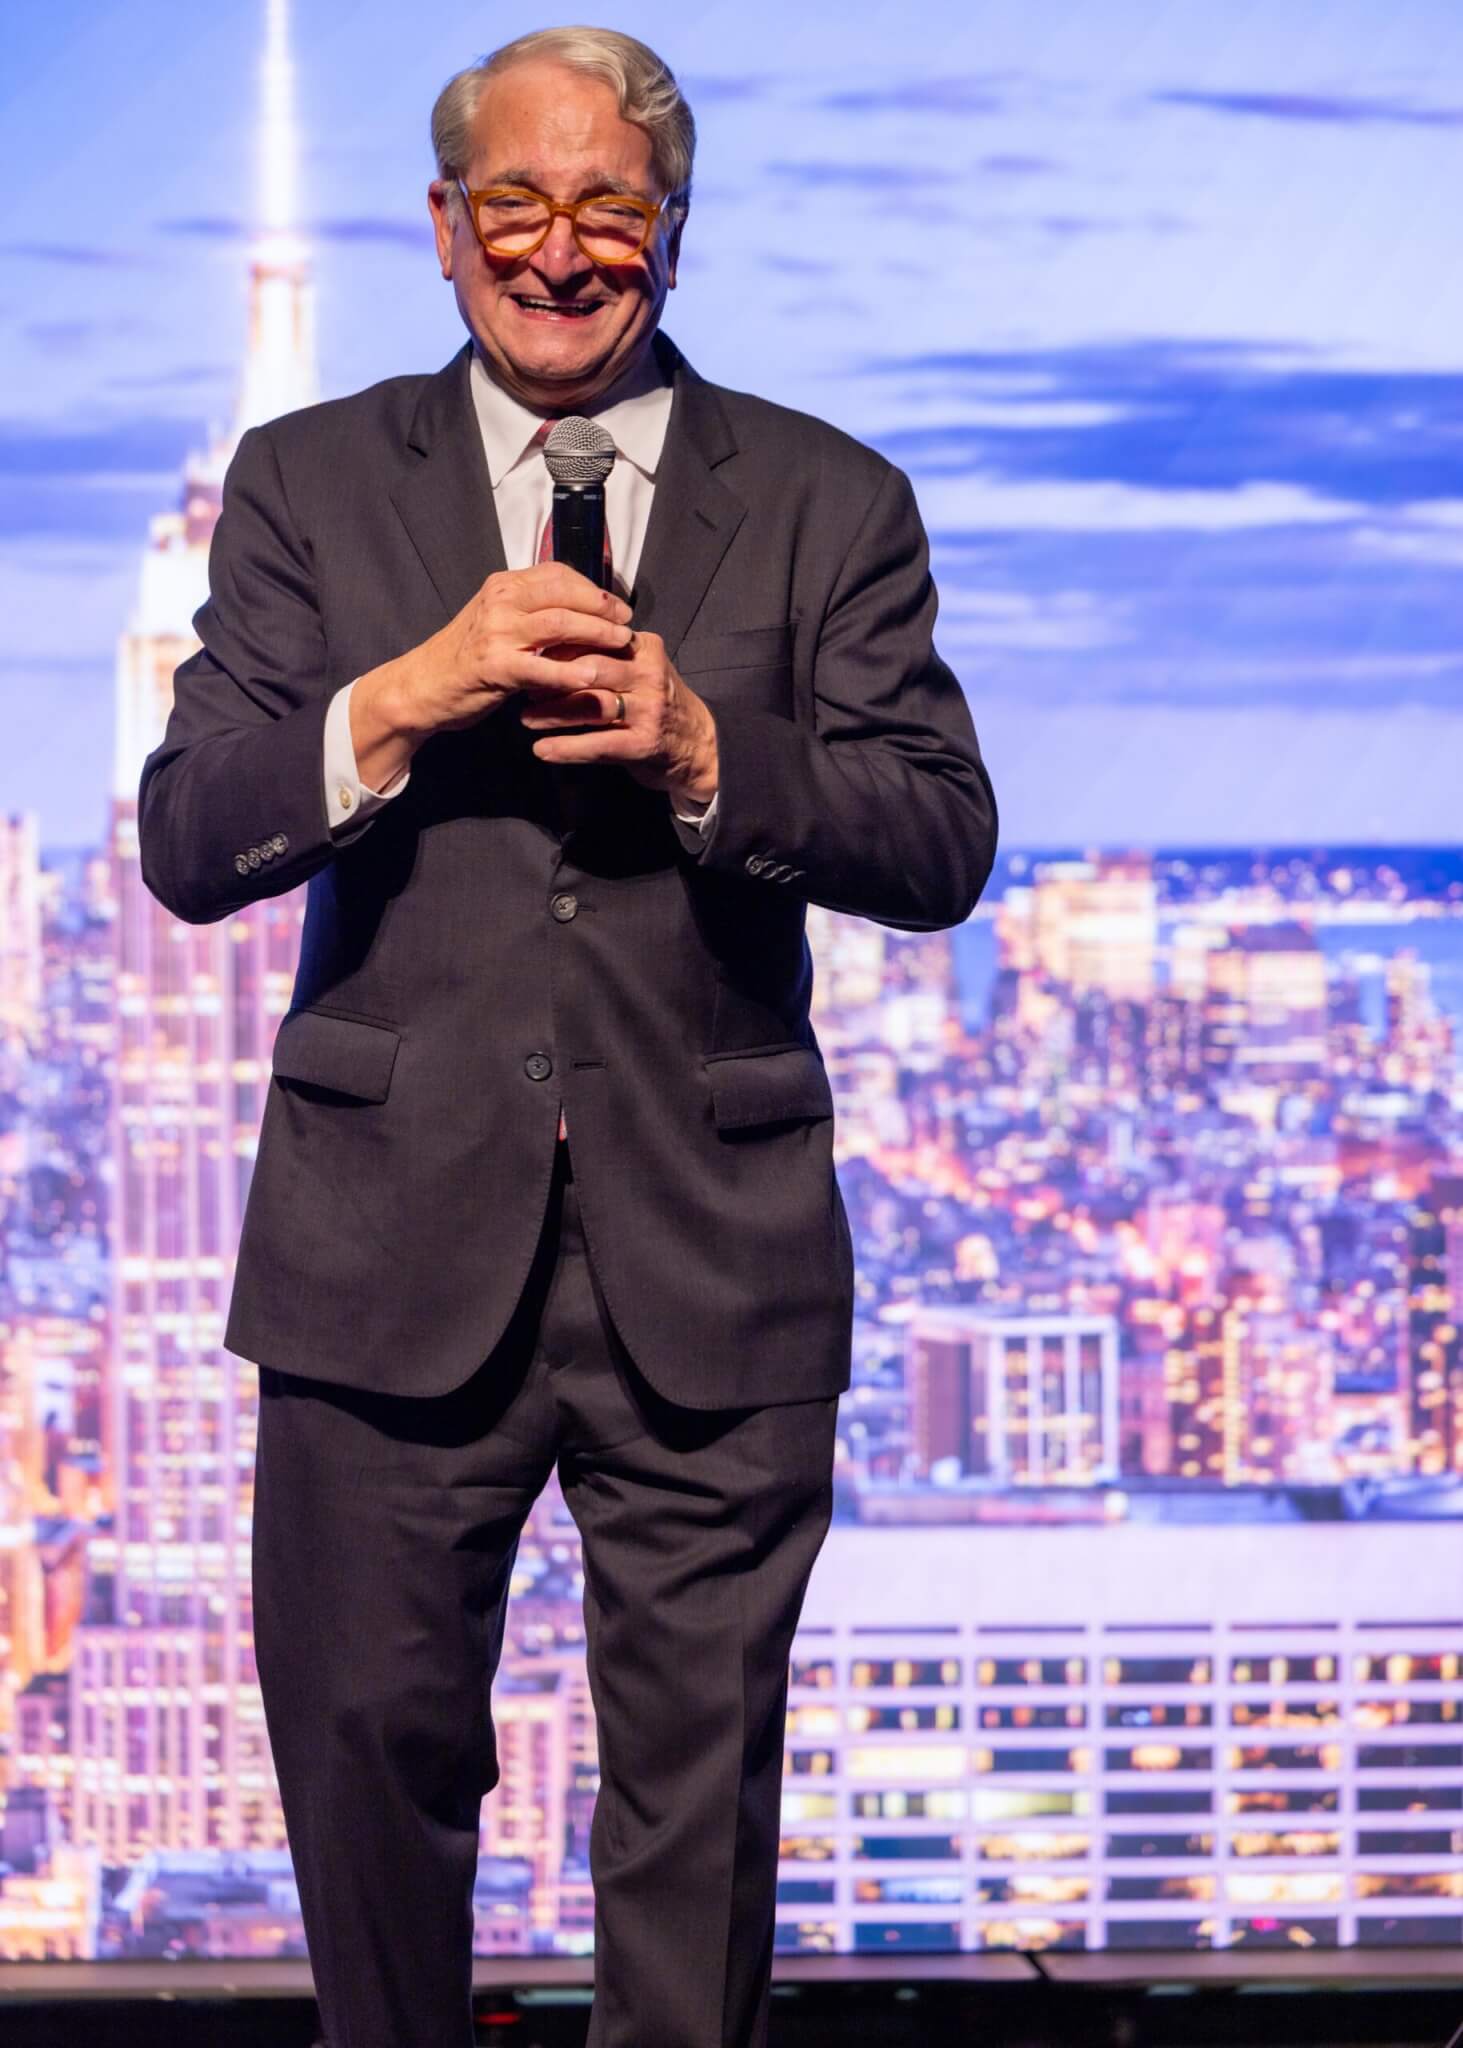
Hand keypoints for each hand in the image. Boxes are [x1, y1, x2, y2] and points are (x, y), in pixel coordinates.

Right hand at [350, 563, 633, 790]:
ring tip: (622, 644)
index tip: (617, 605)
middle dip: (603, 609)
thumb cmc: (466, 657)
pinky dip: (571, 672)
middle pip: (565, 595)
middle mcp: (500, 601)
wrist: (423, 686)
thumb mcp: (498, 622)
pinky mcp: (494, 666)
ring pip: (559, 624)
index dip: (594, 588)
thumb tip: (582, 612)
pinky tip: (592, 679)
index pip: (559, 573)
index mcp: (503, 585)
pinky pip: (542, 667)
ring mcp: (496, 632)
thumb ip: (532, 612)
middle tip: (628, 624)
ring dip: (597, 634)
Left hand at [518, 629, 719, 807]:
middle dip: (552, 677)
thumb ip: (605, 655)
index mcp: (644, 648)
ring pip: (592, 705)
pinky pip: (599, 744)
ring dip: (553, 713)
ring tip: (526, 719)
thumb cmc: (654, 703)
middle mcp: (649, 674)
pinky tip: (543, 750)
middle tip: (523, 685)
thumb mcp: (638, 669)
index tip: (530, 653)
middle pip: (591, 668)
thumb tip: (548, 645)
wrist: (698, 745)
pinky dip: (567, 748)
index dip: (558, 646)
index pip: (595, 638)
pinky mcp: (645, 744)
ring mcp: (649, 710)